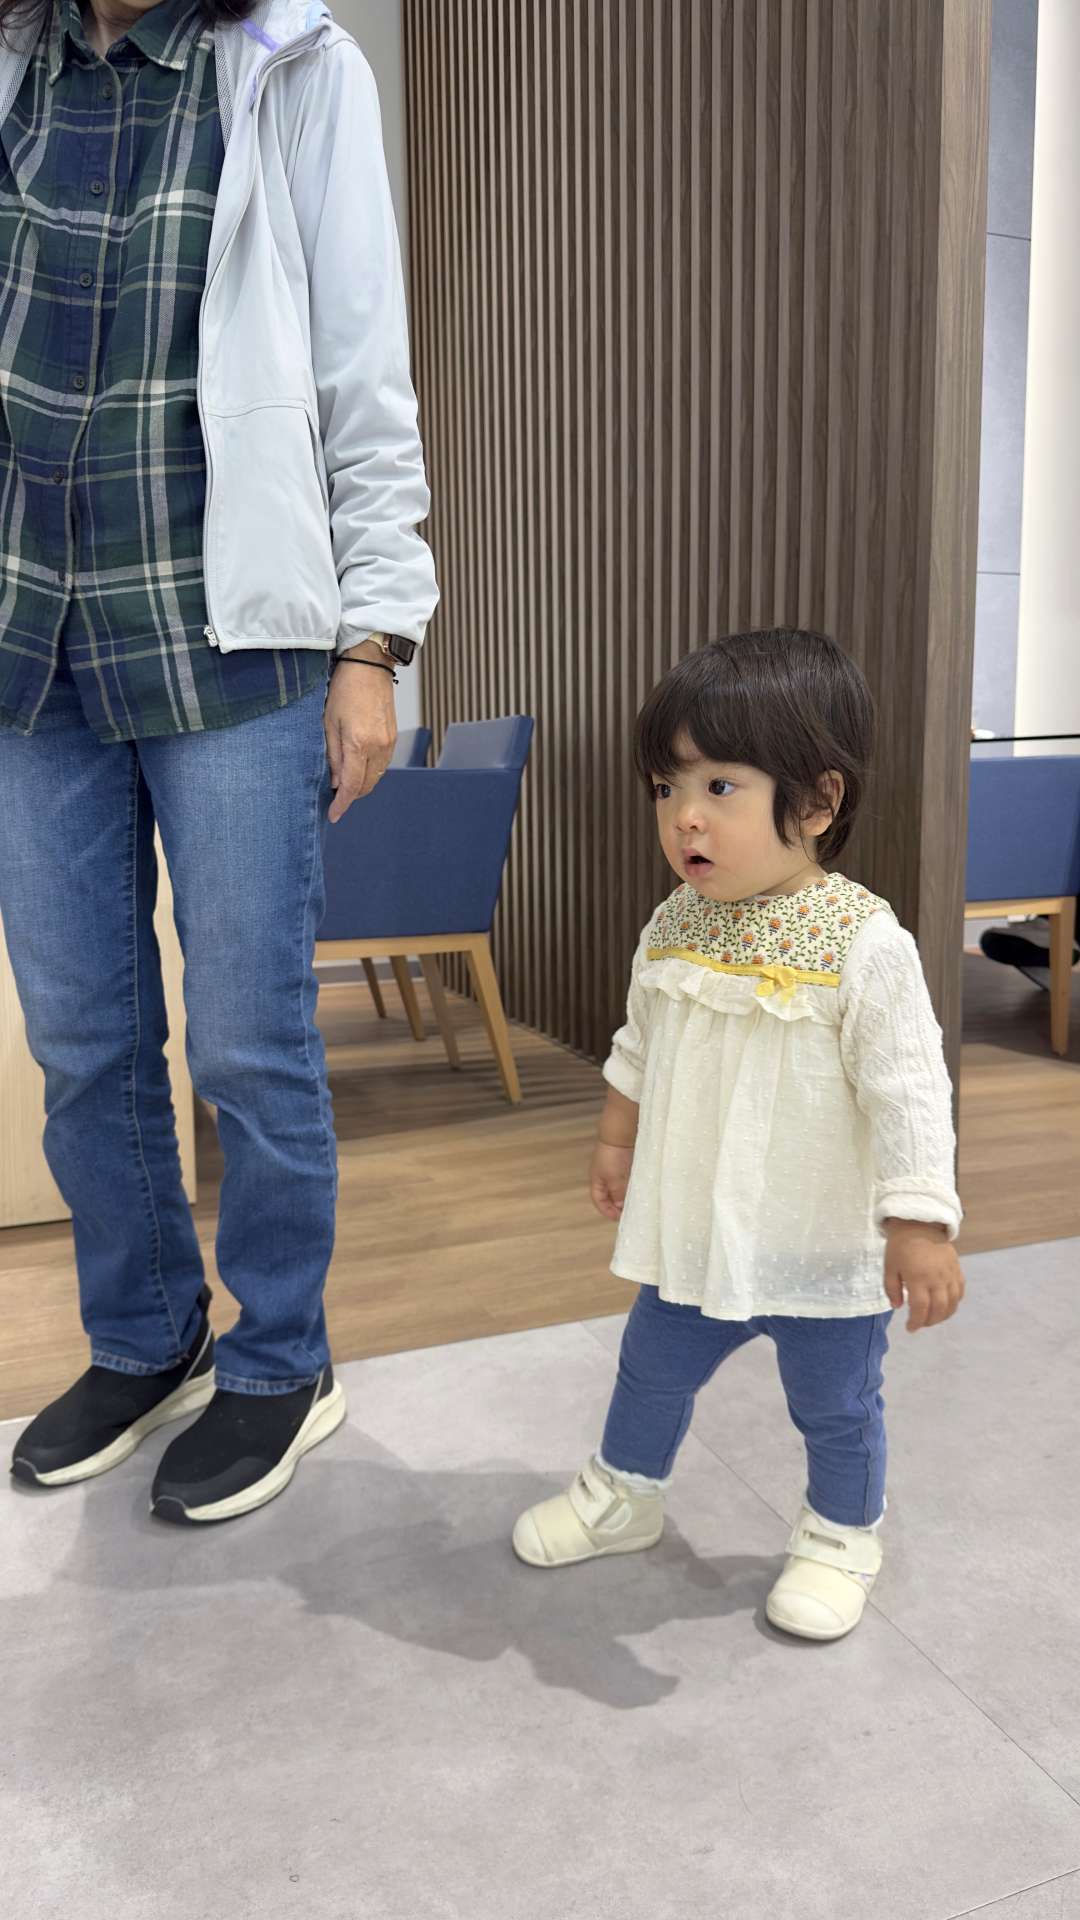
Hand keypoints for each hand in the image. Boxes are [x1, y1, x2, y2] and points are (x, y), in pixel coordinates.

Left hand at [324, 644, 396, 822]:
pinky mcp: (393, 737)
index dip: (342, 804)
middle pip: (367, 786)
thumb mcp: (328, 722)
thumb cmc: (344, 688)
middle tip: (334, 794)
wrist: (369, 666)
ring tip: (344, 779)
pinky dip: (370, 771)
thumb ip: (333, 755)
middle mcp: (379, 747)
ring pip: (376, 777)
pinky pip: (382, 765)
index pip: (352, 786)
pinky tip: (357, 765)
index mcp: (359, 743)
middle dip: (351, 795)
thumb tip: (337, 782)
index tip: (333, 814)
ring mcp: (389, 742)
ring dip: (361, 783)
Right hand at [590, 1140, 634, 1221]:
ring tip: (638, 1204)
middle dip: (618, 1205)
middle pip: (610, 1196)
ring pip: (621, 1188)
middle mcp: (606, 1176)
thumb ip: (618, 1193)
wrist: (621, 1133)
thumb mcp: (614, 1178)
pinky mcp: (627, 1164)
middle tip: (630, 1213)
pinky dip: (634, 1187)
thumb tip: (621, 1206)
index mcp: (597, 1180)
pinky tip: (642, 1190)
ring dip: (628, 1196)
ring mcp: (616, 1170)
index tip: (619, 1218)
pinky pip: (629, 1179)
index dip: (607, 1210)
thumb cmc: (613, 1155)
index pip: (599, 1200)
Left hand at [884, 1220, 965, 1331]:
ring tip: (933, 1317)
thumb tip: (898, 1306)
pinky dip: (955, 1302)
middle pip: (939, 1309)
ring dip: (943, 1315)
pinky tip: (946, 1305)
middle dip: (929, 1321)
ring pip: (953, 1303)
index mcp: (918, 1278)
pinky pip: (960, 1291)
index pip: (921, 1308)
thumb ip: (891, 1289)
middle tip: (921, 1323)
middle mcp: (937, 1278)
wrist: (919, 1223)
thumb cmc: (900, 1246)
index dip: (916, 1322)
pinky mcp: (957, 1269)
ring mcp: (949, 1274)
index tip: (910, 1328)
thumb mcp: (889, 1267)